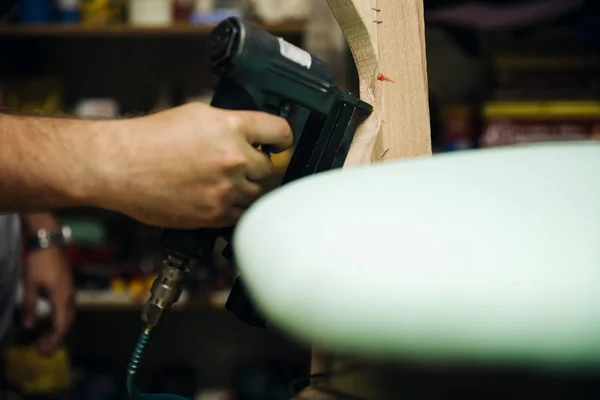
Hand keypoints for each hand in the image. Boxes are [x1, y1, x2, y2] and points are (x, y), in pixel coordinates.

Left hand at [22, 247, 74, 356]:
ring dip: (59, 329)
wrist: (48, 242)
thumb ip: (31, 307)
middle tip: (42, 350)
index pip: (60, 325)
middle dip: (56, 338)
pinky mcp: (68, 287)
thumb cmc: (38, 263)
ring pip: (69, 316)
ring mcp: (71, 291)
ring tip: (45, 339)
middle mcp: (70, 297)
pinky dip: (60, 319)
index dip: (53, 340)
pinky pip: (68, 308)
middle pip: (67, 323)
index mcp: (61, 298)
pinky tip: (50, 321)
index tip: (43, 351)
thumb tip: (29, 327)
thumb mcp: (30, 285)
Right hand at [95, 103, 292, 228]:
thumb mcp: (196, 114)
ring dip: (250, 188)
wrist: (119, 166)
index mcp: (232, 128)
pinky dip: (236, 208)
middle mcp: (234, 159)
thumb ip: (231, 123)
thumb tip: (252, 134)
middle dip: (260, 165)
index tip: (279, 142)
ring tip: (227, 181)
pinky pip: (242, 215)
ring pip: (259, 194)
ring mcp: (226, 190)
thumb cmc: (150, 139)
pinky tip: (220, 197)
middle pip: (271, 168)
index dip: (282, 137)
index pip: (281, 132)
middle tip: (243, 164)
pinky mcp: (214, 215)